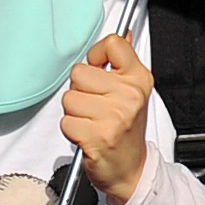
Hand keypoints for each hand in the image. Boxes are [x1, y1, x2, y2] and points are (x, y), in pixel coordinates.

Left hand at [60, 34, 152, 201]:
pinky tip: (87, 135)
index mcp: (139, 79)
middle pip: (80, 72)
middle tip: (94, 105)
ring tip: (91, 121)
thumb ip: (124, 62)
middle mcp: (129, 96)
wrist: (130, 171)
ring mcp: (114, 116)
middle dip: (80, 90)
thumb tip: (125, 34)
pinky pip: (65, 121)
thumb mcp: (134, 92)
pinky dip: (71, 130)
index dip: (97, 54)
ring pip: (69, 98)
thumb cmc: (127, 131)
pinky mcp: (97, 136)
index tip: (99, 68)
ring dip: (74, 112)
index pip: (113, 44)